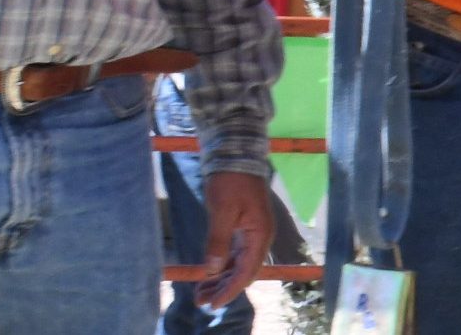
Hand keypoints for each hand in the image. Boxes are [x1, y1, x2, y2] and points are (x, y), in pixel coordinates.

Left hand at [195, 171, 274, 306]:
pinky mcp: (243, 229)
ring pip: (238, 265)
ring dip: (221, 280)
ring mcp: (252, 234)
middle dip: (223, 288)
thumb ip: (218, 241)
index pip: (246, 272)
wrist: (236, 156)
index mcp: (260, 235)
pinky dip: (221, 267)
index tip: (213, 304)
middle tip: (200, 302)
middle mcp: (259, 238)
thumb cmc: (230, 181)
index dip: (230, 290)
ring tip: (201, 293)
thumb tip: (211, 270)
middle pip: (243, 272)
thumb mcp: (222, 210)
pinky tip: (208, 275)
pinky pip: (234, 255)